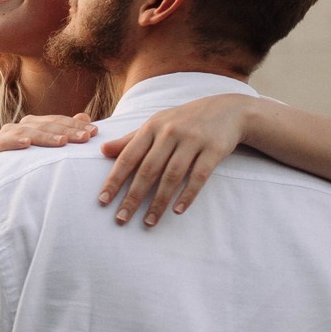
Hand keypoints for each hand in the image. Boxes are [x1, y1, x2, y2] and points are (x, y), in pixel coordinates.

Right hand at [0, 112, 96, 155]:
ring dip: (45, 136)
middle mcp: (18, 127)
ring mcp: (4, 136)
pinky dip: (13, 141)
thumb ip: (64, 132)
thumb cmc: (22, 167)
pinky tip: (26, 144)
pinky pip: (2, 143)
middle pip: (45, 125)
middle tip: (85, 137)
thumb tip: (85, 115)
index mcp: (32, 125)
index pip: (57, 121)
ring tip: (62, 142)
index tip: (95, 132)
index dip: (75, 125)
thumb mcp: (46, 151)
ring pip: (27, 132)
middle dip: (66, 131)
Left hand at [97, 94, 252, 226]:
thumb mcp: (156, 124)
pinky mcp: (214, 149)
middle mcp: (170, 132)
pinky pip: (199, 176)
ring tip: (149, 222)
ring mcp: (193, 140)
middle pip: (148, 170)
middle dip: (133, 196)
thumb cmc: (184, 120)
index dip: (115, 179)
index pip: (128, 156)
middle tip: (121, 219)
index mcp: (152, 127)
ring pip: (172, 175)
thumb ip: (130, 139)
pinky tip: (178, 211)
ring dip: (159, 202)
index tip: (103, 200)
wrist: (228, 109)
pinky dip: (188, 194)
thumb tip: (102, 150)